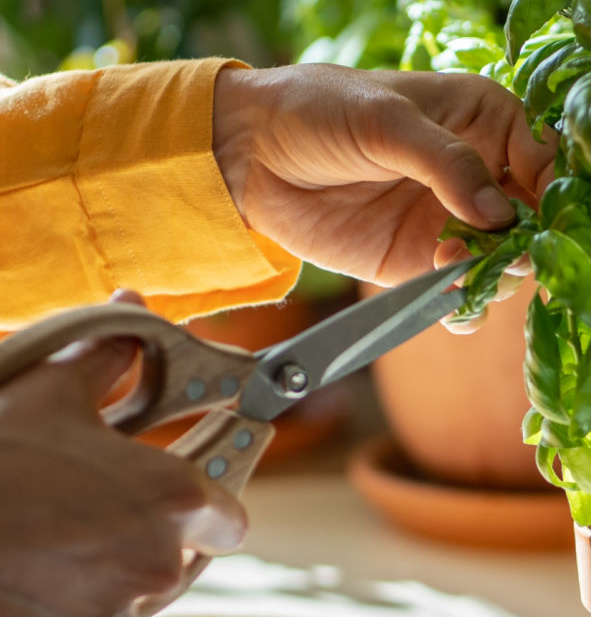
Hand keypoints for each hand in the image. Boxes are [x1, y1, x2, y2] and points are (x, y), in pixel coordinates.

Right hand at [0, 291, 245, 616]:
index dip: (216, 499)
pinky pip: (103, 612)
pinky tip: (57, 557)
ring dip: (128, 561)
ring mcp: (113, 610)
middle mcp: (156, 562)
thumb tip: (130, 311)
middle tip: (138, 502)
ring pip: (148, 589)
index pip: (231, 517)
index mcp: (172, 497)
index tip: (200, 481)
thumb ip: (109, 354)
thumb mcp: (50, 391)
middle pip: (193, 556)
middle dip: (174, 531)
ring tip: (87, 526)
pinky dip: (89, 589)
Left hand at [212, 64, 555, 286]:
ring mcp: (454, 221)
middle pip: (536, 217)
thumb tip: (500, 214)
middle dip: (532, 240)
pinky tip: (445, 296)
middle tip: (508, 252)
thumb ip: (446, 162)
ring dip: (496, 272)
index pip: (546, 157)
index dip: (555, 187)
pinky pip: (462, 293)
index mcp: (486, 120)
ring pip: (507, 260)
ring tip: (455, 263)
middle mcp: (481, 173)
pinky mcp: (421, 262)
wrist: (248, 154)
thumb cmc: (319, 110)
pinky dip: (465, 304)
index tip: (545, 216)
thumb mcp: (385, 121)